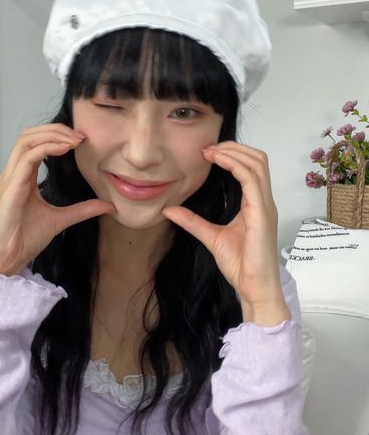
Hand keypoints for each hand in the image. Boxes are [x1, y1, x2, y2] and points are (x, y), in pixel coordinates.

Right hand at [0, 123, 115, 275]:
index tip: (82, 140)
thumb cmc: (25, 239)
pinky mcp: (10, 189)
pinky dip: (45, 149)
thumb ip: (82, 209)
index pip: (35, 143)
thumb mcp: (61, 219)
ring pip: (25, 141)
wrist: (8, 258)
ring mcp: (9, 180)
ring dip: (52, 135)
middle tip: (80, 136)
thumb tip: (108, 205)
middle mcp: (12, 174)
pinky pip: (26, 159)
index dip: (57, 136)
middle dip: (55, 129)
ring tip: (74, 140)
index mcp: (21, 177)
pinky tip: (63, 149)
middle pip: (28, 135)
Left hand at [160, 141, 287, 318]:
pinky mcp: (262, 214)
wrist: (254, 287)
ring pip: (257, 164)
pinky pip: (252, 180)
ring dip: (234, 152)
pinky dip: (235, 166)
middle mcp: (264, 201)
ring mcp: (265, 206)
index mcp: (256, 204)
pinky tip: (218, 162)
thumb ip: (192, 221)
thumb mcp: (210, 237)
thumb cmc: (241, 265)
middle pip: (257, 159)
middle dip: (234, 147)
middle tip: (208, 147)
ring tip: (211, 151)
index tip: (207, 152)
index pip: (251, 167)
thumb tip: (169, 209)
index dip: (231, 154)